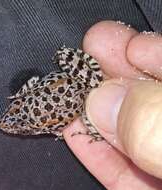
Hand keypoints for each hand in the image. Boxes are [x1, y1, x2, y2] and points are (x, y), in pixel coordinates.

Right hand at [63, 20, 161, 188]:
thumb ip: (156, 124)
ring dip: (95, 111)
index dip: (146, 53)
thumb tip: (104, 100)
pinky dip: (95, 151)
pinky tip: (73, 133)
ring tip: (70, 92)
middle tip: (86, 55)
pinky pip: (119, 169)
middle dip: (114, 74)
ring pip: (126, 131)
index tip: (113, 42)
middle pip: (146, 98)